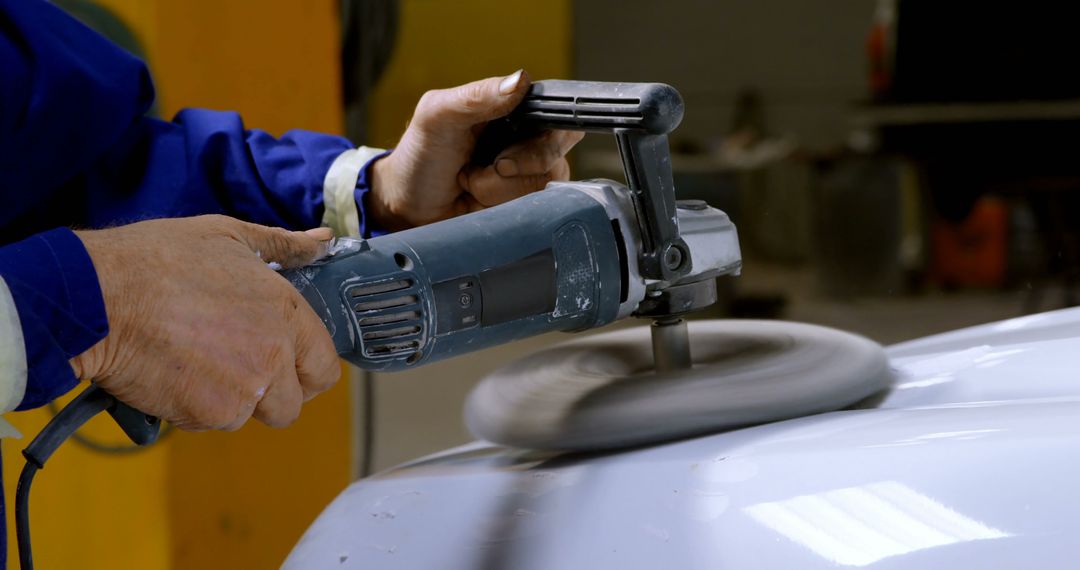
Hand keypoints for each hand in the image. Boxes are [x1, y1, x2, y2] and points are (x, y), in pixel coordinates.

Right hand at [70, 215, 339, 430]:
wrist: (98, 297)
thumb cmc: (157, 260)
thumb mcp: (228, 235)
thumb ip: (284, 245)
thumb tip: (322, 243)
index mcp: (287, 313)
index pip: (326, 368)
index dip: (308, 370)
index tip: (288, 364)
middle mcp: (275, 355)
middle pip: (292, 404)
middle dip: (271, 394)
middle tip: (238, 369)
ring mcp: (244, 389)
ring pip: (251, 415)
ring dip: (231, 400)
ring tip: (198, 363)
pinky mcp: (208, 412)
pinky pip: (212, 422)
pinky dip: (195, 408)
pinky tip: (174, 374)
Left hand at [368, 69, 584, 230]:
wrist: (407, 206)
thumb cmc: (420, 155)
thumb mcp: (438, 116)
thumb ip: (476, 95)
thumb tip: (520, 80)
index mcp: (512, 108)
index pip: (555, 111)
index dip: (545, 131)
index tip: (511, 146)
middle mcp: (527, 138)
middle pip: (557, 150)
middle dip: (518, 163)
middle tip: (490, 164)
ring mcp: (528, 172)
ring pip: (544, 181)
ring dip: (500, 187)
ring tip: (471, 180)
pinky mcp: (524, 202)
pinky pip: (533, 205)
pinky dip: (501, 204)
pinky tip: (479, 197)